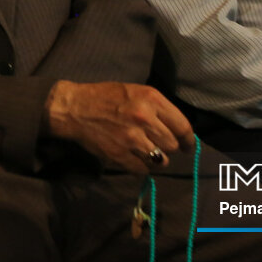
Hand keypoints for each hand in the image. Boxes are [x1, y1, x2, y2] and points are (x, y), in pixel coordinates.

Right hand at [43, 81, 193, 172]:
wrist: (74, 108)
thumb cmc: (105, 97)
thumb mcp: (136, 91)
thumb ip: (157, 109)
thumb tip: (177, 130)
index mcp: (151, 99)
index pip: (182, 126)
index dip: (188, 140)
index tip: (186, 146)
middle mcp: (144, 118)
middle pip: (172, 145)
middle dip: (168, 148)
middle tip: (159, 146)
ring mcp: (132, 138)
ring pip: (160, 160)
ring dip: (156, 159)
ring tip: (148, 154)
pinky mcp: (120, 155)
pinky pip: (142, 169)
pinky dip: (142, 167)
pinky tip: (134, 158)